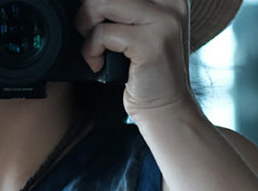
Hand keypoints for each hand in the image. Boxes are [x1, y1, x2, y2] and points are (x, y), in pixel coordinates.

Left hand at [75, 0, 194, 121]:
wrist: (167, 112)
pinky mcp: (151, 43)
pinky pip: (103, 33)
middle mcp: (170, 2)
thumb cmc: (148, 76)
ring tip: (95, 49)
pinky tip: (99, 65)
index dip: (100, 4)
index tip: (96, 22)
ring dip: (87, 27)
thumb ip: (121, 11)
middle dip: (89, 9)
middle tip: (89, 34)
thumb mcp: (139, 32)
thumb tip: (88, 3)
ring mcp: (163, 20)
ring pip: (103, 2)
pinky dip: (91, 50)